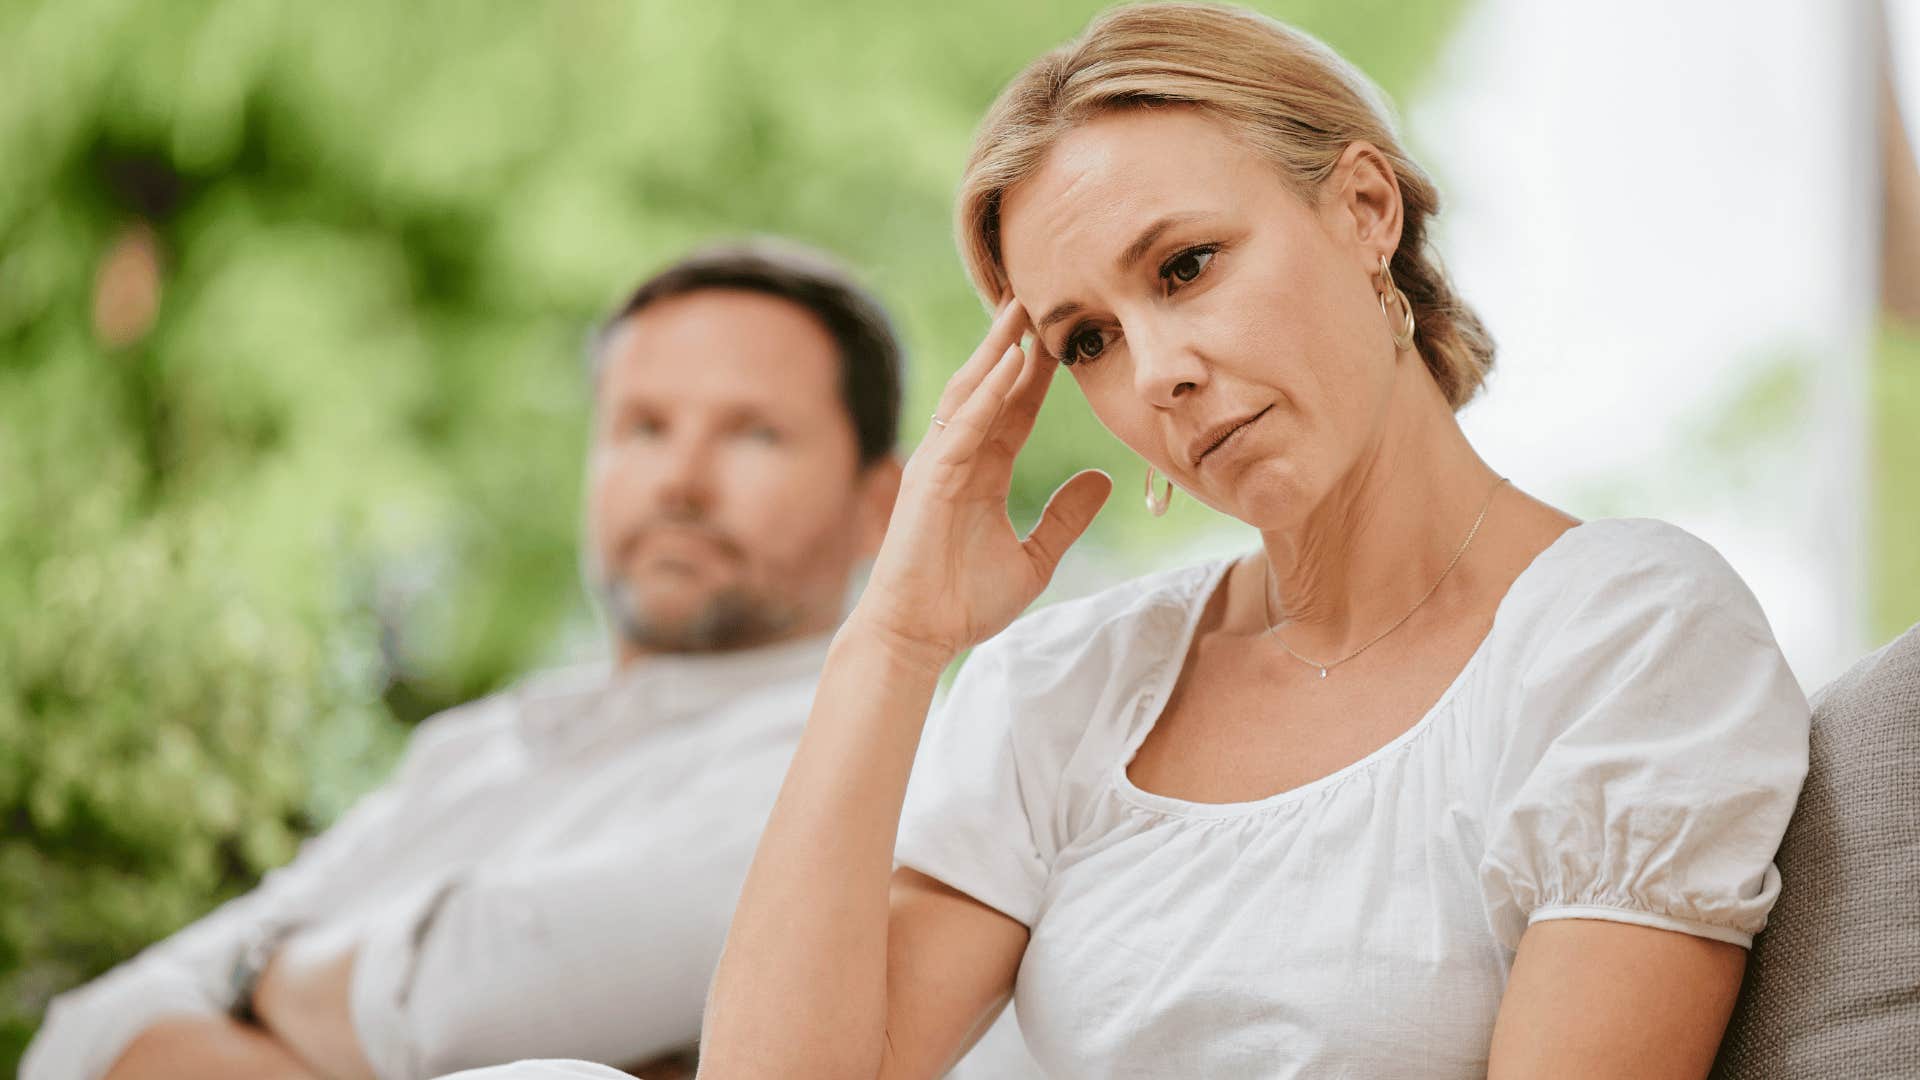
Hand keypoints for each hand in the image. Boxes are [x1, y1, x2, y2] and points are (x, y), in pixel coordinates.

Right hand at [851, 297, 1112, 661]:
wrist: (920, 636)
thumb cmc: (964, 603)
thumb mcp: (1035, 557)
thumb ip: (1066, 517)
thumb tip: (1103, 481)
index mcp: (983, 471)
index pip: (1015, 408)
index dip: (1039, 372)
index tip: (1064, 334)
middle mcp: (959, 457)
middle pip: (990, 386)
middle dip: (1013, 342)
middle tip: (1038, 294)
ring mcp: (940, 464)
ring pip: (970, 394)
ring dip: (995, 351)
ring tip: (1019, 309)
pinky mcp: (930, 479)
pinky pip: (962, 427)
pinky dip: (984, 395)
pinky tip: (1006, 365)